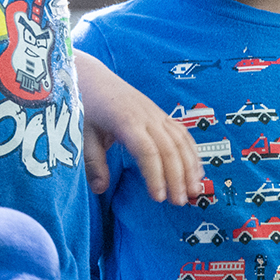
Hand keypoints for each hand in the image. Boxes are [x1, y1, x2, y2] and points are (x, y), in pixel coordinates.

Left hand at [75, 52, 204, 202]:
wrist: (92, 78)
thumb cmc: (85, 105)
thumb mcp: (82, 134)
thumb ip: (93, 162)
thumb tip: (100, 189)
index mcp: (126, 120)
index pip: (147, 151)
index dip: (155, 175)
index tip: (158, 198)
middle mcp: (147, 116)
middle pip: (169, 148)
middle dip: (178, 177)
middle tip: (180, 202)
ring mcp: (157, 114)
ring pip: (181, 141)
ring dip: (191, 167)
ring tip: (194, 191)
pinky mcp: (162, 115)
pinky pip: (183, 134)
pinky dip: (192, 153)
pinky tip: (196, 172)